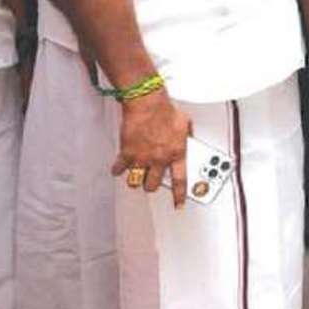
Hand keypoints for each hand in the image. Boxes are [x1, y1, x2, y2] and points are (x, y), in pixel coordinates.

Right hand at [110, 89, 191, 208]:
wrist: (147, 104)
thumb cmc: (166, 110)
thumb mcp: (185, 123)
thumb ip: (187, 135)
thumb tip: (190, 138)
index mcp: (176, 154)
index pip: (180, 181)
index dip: (179, 196)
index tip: (178, 205)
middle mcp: (159, 159)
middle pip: (153, 185)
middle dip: (151, 185)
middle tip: (150, 181)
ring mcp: (142, 158)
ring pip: (136, 181)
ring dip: (136, 179)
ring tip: (136, 174)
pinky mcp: (127, 153)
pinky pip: (120, 169)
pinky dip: (118, 170)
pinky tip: (118, 169)